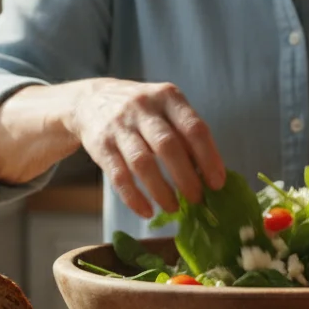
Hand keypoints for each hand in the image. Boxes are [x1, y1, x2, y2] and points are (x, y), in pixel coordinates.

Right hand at [66, 79, 225, 218]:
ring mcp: (120, 126)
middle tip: (197, 199)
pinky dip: (134, 198)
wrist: (91, 99)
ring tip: (174, 208)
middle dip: (186, 178)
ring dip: (161, 191)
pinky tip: (147, 211)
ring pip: (142, 163)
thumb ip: (186, 135)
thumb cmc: (142, 111)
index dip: (209, 158)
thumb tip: (209, 174)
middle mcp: (143, 108)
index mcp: (168, 97)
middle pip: (168, 146)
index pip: (194, 128)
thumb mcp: (166, 109)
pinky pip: (118, 176)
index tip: (217, 183)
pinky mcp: (101, 145)